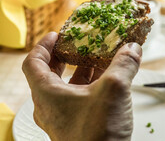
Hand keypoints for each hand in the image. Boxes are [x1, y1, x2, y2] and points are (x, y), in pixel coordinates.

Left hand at [22, 32, 141, 140]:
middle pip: (48, 74)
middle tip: (76, 44)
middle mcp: (49, 107)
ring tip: (97, 59)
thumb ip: (123, 64)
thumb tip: (132, 48)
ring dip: (80, 72)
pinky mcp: (75, 126)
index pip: (32, 62)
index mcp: (46, 94)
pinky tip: (107, 81)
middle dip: (64, 57)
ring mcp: (61, 118)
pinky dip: (89, 86)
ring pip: (65, 87)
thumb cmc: (97, 136)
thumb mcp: (114, 90)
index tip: (56, 35)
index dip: (43, 45)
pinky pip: (77, 99)